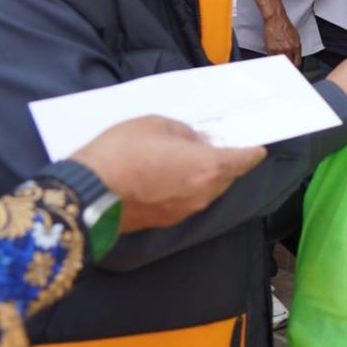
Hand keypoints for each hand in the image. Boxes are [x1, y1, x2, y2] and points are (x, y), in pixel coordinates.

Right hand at [71, 116, 266, 232]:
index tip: (259, 149)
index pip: (243, 160)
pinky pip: (188, 201)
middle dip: (228, 163)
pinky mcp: (165, 221)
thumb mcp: (156, 125)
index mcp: (208, 168)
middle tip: (220, 148)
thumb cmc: (124, 151)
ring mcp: (184, 211)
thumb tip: (196, 142)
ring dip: (208, 177)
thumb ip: (184, 133)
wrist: (87, 193)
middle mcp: (203, 194)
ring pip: (208, 192)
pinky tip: (174, 177)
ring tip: (196, 160)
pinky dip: (189, 189)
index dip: (252, 153)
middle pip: (227, 178)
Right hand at [262, 11, 301, 66]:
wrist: (275, 19)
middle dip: (288, 66)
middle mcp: (289, 49)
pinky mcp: (271, 49)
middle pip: (290, 64)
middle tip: (286, 67)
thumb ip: (295, 47)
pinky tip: (273, 57)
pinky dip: (272, 59)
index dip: (295, 66)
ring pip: (281, 63)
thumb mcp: (295, 36)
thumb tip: (295, 55)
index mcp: (296, 46)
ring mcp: (280, 50)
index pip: (298, 62)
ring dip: (280, 63)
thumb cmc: (284, 25)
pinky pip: (272, 58)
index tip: (293, 67)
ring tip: (279, 61)